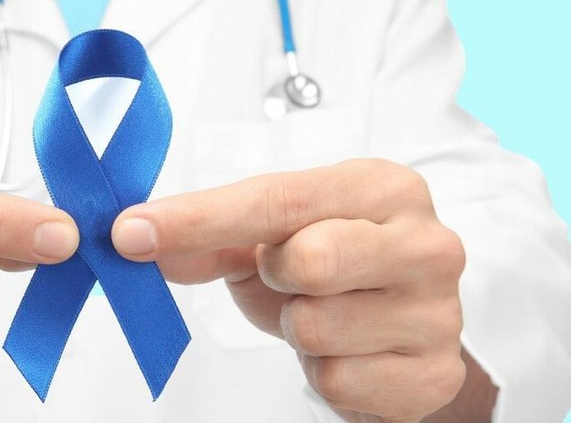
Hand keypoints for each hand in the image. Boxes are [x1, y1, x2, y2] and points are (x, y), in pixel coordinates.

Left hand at [112, 159, 467, 422]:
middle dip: (275, 277)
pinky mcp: (434, 376)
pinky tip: (344, 350)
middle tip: (286, 275)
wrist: (399, 320)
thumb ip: (207, 232)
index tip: (132, 232)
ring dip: (296, 329)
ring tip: (319, 313)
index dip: (196, 218)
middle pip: (309, 261)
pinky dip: (322, 372)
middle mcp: (425, 244)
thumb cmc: (335, 261)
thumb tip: (137, 238)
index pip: (277, 198)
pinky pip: (337, 382)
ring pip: (315, 328)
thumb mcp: (272, 234)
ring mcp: (438, 313)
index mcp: (383, 188)